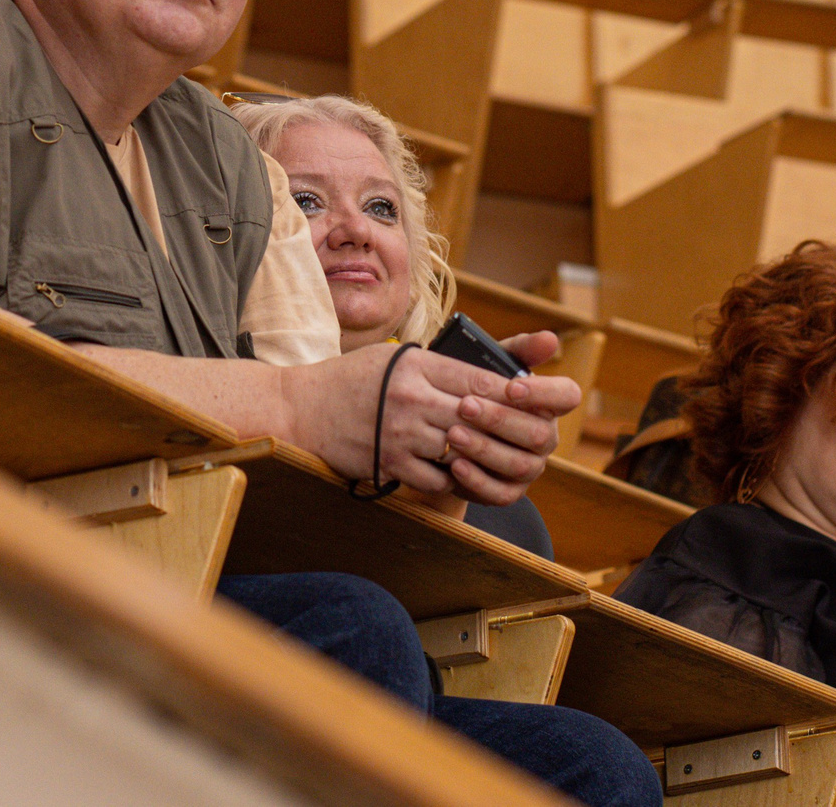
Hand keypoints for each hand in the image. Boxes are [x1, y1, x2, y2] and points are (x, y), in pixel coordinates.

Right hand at [290, 343, 574, 504]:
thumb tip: (484, 376)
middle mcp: (411, 396)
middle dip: (505, 427)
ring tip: (494, 456)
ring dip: (478, 455)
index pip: (478, 379)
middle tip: (527, 437)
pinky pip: (436, 478)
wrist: (301, 407)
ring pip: (460, 449)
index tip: (534, 399)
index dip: (512, 392)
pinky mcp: (388, 462)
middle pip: (477, 416)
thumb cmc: (350, 379)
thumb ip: (435, 365)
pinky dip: (451, 478)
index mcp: (416, 364)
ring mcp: (400, 432)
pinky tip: (456, 473)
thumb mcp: (392, 358)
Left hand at [424, 340, 582, 502]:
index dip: (544, 393)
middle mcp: (546, 438)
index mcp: (549, 404)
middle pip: (538, 434)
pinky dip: (477, 480)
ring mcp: (531, 467)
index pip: (567, 396)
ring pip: (519, 464)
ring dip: (485, 449)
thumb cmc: (478, 388)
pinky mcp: (509, 491)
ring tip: (453, 433)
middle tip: (466, 406)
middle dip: (500, 419)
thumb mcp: (493, 363)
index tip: (510, 387)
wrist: (447, 424)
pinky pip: (501, 493)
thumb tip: (550, 339)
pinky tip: (455, 464)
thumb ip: (519, 349)